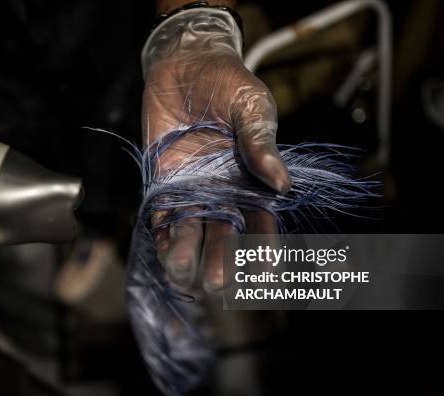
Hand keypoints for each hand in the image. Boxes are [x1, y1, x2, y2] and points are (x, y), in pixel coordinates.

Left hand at [142, 8, 290, 291]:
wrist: (186, 63)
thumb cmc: (229, 82)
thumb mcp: (251, 107)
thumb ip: (260, 144)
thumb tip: (282, 185)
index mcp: (251, 180)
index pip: (261, 220)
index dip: (264, 245)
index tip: (265, 268)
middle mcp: (223, 192)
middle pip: (224, 234)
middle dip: (222, 260)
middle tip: (219, 284)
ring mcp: (191, 190)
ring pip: (191, 231)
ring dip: (187, 254)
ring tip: (184, 273)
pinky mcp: (162, 183)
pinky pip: (161, 213)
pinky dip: (162, 233)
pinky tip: (163, 251)